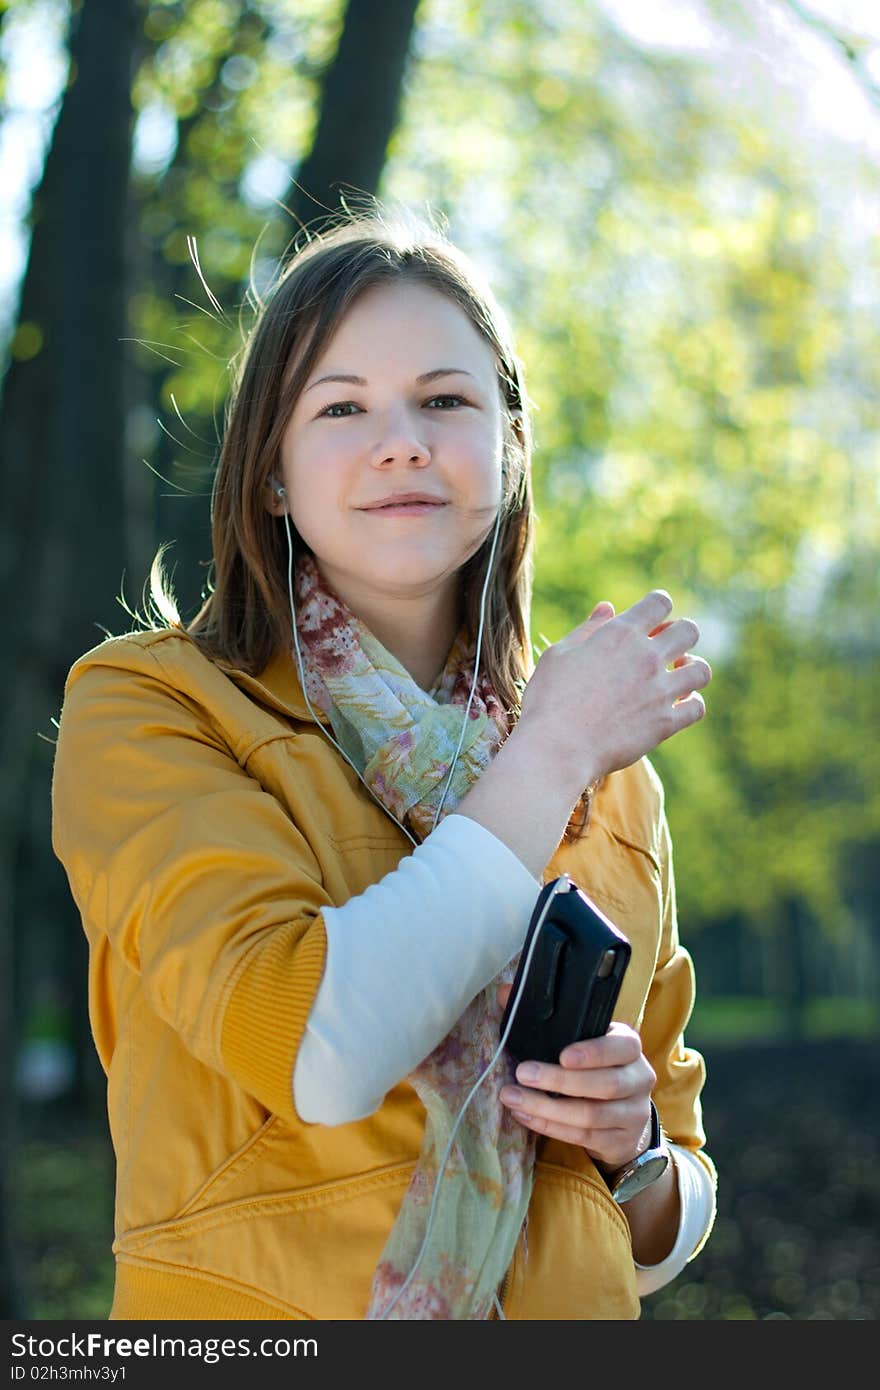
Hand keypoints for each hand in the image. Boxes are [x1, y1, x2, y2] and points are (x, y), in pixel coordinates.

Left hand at [496, 983, 654, 1169]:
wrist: (623, 1114)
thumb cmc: (594, 1066)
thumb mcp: (580, 1039)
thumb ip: (548, 1017)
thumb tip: (505, 991)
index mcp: (630, 1048)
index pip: (621, 1047)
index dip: (594, 1052)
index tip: (562, 1055)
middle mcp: (639, 1079)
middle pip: (605, 1084)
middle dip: (560, 1081)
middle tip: (522, 1074)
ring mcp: (633, 1113)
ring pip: (591, 1115)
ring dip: (547, 1108)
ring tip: (512, 1098)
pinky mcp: (620, 1141)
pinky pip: (583, 1137)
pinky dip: (550, 1127)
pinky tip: (525, 1116)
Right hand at [517, 589, 710, 787]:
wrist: (556, 747)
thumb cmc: (548, 699)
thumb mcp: (559, 655)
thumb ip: (588, 629)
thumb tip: (608, 608)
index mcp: (619, 634)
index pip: (659, 603)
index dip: (658, 606)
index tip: (652, 619)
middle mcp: (646, 657)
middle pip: (689, 631)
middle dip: (681, 634)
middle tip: (666, 648)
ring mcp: (659, 691)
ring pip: (701, 670)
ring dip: (692, 669)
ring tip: (677, 676)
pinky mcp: (665, 723)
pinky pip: (697, 707)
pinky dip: (692, 704)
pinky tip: (677, 705)